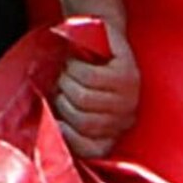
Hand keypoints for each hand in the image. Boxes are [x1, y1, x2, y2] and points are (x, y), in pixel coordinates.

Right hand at [52, 15, 140, 159]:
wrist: (95, 31)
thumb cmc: (77, 70)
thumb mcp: (68, 99)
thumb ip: (65, 121)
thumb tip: (52, 136)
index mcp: (112, 130)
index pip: (92, 150)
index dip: (68, 136)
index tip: (55, 119)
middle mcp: (126, 117)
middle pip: (84, 122)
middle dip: (63, 100)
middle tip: (62, 84)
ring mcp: (130, 95)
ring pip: (84, 98)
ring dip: (67, 81)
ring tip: (68, 71)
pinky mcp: (128, 72)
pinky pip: (91, 77)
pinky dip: (75, 67)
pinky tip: (77, 61)